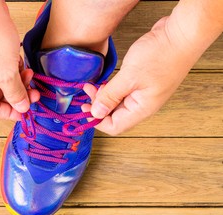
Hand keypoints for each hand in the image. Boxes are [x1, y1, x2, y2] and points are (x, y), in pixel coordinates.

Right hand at [0, 0, 38, 119]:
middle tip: (35, 91)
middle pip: (0, 97)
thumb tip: (22, 108)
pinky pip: (2, 70)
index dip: (12, 112)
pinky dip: (13, 69)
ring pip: (3, 83)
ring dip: (18, 80)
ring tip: (29, 72)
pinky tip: (20, 62)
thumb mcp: (6, 71)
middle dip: (19, 94)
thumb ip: (15, 93)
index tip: (29, 110)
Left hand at [83, 16, 200, 134]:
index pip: (114, 127)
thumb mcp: (129, 77)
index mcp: (141, 109)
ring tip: (93, 85)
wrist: (181, 34)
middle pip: (115, 116)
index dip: (97, 120)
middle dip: (98, 106)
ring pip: (118, 103)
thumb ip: (110, 96)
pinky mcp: (144, 82)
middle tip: (87, 91)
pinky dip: (112, 89)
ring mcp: (144, 93)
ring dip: (104, 96)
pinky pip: (124, 92)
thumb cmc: (160, 55)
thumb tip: (95, 114)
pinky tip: (105, 82)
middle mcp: (143, 105)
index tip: (85, 107)